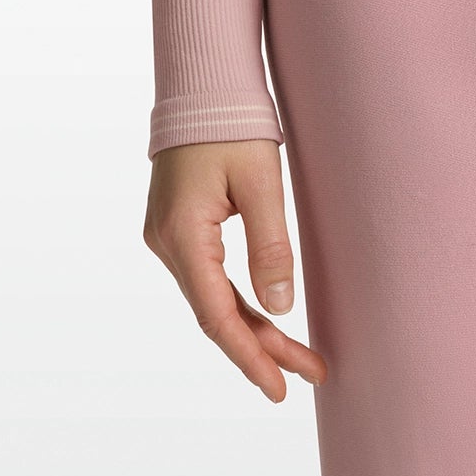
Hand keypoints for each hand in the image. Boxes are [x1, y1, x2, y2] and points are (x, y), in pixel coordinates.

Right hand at [143, 139, 328, 400]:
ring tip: (301, 358)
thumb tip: (281, 307)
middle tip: (308, 376)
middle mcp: (166, 244)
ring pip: (214, 300)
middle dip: (262, 349)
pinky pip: (210, 280)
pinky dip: (240, 304)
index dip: (249, 357)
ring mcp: (168, 239)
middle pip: (216, 314)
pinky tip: (269, 323)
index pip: (217, 315)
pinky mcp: (179, 231)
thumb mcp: (262, 185)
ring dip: (255, 329)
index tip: (278, 388)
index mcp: (183, 236)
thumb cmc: (234, 127)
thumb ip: (271, 247)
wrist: (202, 87)